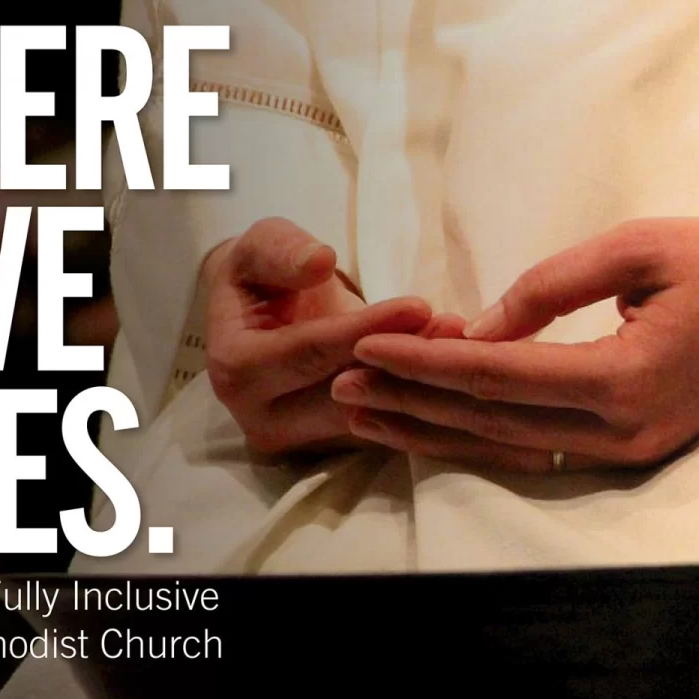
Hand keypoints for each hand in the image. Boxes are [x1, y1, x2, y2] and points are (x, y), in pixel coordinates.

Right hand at [202, 217, 450, 455]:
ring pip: (372, 416)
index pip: (311, 354)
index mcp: (236, 372)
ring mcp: (302, 445)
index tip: (418, 306)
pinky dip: (420, 397)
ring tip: (463, 344)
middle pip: (346, 395)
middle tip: (456, 331)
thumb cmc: (264, 276)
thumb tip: (318, 262)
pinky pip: (386, 427)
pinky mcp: (335, 451)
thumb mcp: (261, 247)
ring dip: (421, 383)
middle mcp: (264, 421)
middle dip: (404, 363)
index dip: (366, 330)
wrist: (263, 316)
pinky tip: (454, 366)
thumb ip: (281, 250)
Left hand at [335, 202, 698, 472]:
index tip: (366, 348)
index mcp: (626, 377)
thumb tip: (480, 327)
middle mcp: (626, 430)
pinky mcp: (639, 450)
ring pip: (514, 449)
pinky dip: (487, 436)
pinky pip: (544, 450)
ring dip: (439, 432)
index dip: (425, 365)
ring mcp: (634, 450)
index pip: (498, 377)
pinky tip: (439, 425)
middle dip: (414, 408)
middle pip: (494, 426)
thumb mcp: (637, 245)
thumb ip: (553, 287)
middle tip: (342, 389)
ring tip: (370, 415)